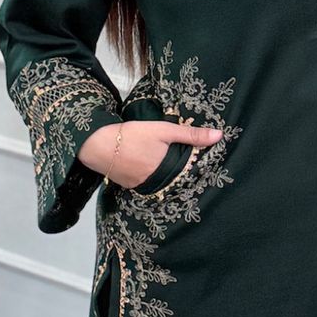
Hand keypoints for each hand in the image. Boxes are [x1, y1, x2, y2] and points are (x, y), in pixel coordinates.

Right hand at [78, 120, 222, 188]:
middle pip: (173, 179)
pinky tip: (146, 165)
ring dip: (162, 175)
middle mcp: (155, 183)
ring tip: (164, 163)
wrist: (97, 143)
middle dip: (178, 173)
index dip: (193, 170)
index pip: (187, 174)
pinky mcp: (128, 185)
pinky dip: (148, 175)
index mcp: (167, 171)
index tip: (202, 166)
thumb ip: (191, 134)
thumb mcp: (164, 130)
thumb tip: (219, 135)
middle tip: (180, 162)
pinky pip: (144, 182)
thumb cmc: (132, 135)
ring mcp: (140, 186)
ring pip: (158, 181)